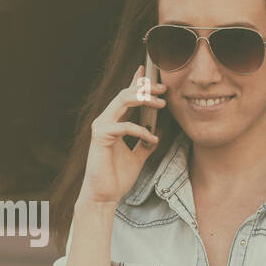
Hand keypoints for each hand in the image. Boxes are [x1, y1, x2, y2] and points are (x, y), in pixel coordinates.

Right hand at [77, 64, 164, 205]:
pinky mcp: (101, 137)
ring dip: (144, 99)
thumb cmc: (116, 178)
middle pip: (126, 93)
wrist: (105, 196)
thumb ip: (144, 143)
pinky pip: (124, 126)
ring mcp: (101, 127)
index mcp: (113, 123)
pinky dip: (141, 131)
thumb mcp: (137, 157)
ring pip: (122, 101)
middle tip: (165, 88)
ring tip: (162, 103)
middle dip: (146, 87)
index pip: (125, 97)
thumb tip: (155, 134)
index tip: (147, 69)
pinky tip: (152, 139)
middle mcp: (105, 121)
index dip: (135, 82)